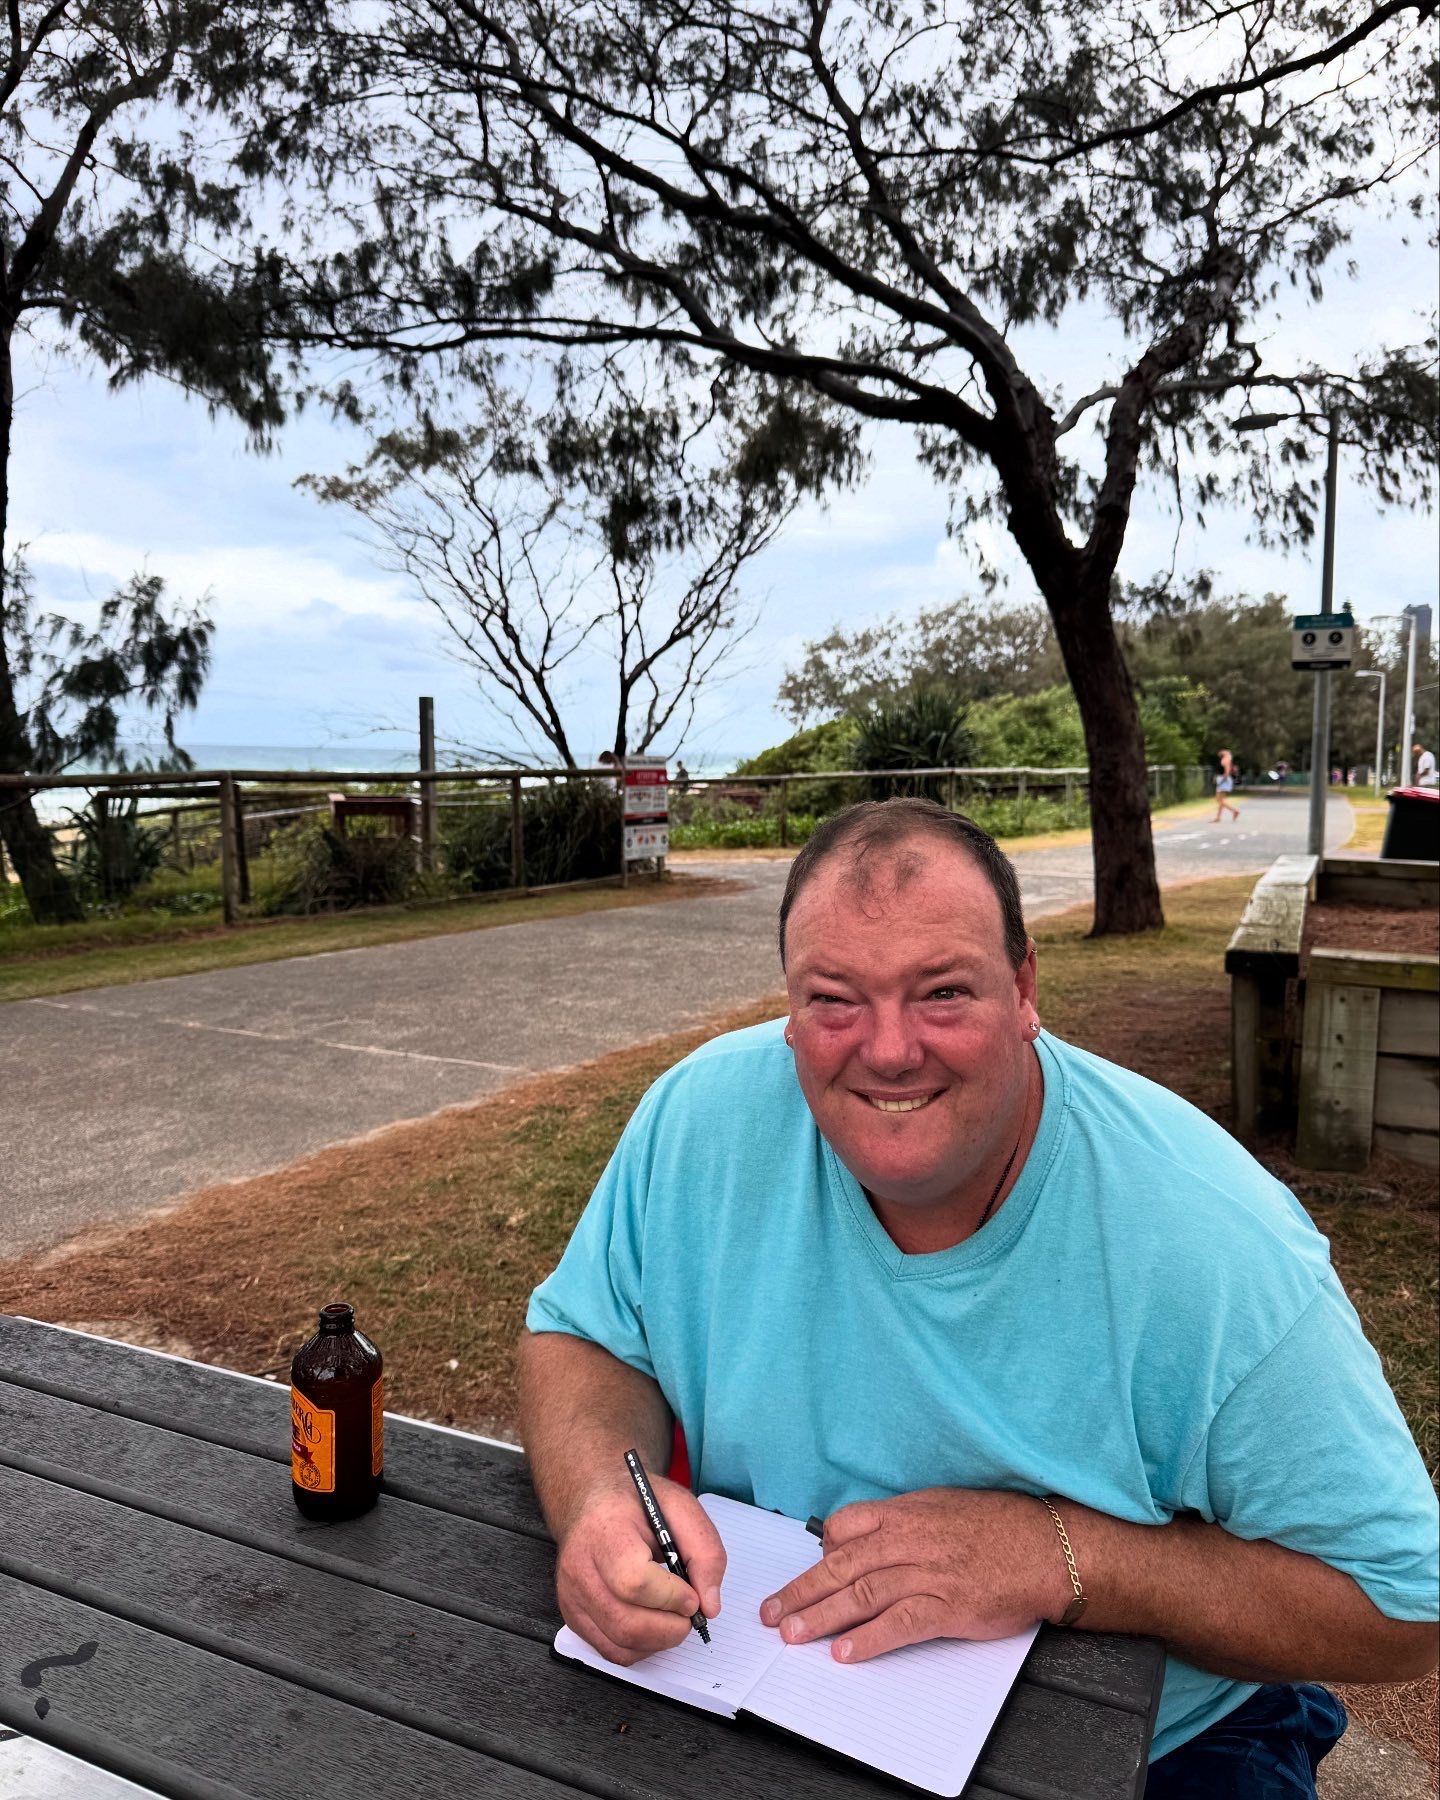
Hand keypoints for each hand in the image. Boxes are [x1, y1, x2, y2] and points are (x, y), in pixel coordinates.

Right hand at [556, 1474, 726, 1665]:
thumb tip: (709, 1605)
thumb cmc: (634, 1503)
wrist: (590, 1501)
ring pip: (620, 1644)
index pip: (634, 1582)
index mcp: (605, 1531)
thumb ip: (704, 1551)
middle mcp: (580, 1567)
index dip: (671, 1596)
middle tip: (689, 1611)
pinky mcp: (573, 1616)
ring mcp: (572, 1596)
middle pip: (626, 1623)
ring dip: (659, 1640)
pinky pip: (611, 1651)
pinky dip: (641, 1647)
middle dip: (671, 1627)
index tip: (692, 1594)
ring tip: (673, 1616)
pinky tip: (653, 1624)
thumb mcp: (680, 1507)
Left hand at [759, 1488, 1067, 1662]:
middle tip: (772, 1612)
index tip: (802, 1572)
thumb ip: (902, 1521)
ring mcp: (927, 1574)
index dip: (819, 1552)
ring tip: (793, 1635)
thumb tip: (866, 1538)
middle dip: (801, 1590)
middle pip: (841, 1565)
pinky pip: (898, 1624)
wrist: (1046, 1547)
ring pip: (860, 1595)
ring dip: (821, 1617)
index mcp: (905, 1513)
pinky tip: (845, 1653)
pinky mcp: (946, 1607)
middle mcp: (908, 1541)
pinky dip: (868, 1639)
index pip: (844, 1526)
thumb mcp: (942, 1505)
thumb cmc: (998, 1524)